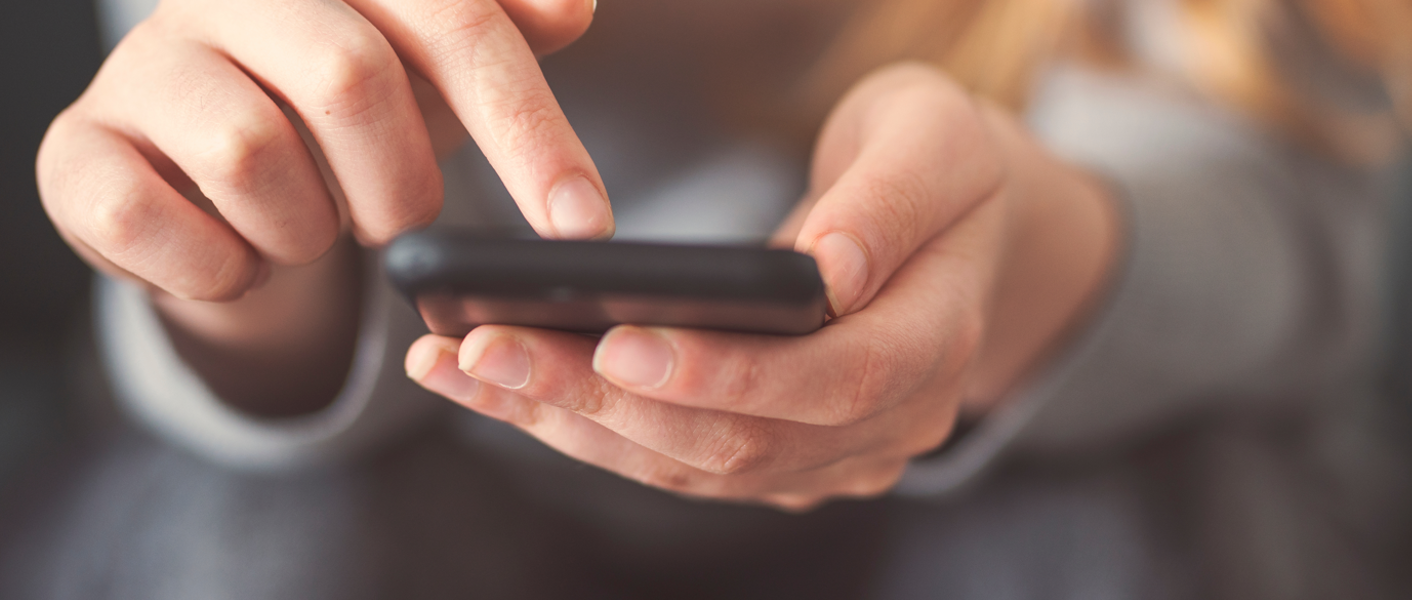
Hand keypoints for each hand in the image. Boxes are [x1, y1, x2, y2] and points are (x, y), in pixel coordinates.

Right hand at [37, 0, 612, 412]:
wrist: (206, 170)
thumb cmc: (345, 109)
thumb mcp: (443, 68)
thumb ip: (512, 27)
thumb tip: (571, 4)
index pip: (455, 19)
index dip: (526, 128)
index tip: (581, 224)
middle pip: (352, 79)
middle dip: (402, 187)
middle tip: (395, 221)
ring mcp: (141, 62)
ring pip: (251, 154)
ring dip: (305, 229)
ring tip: (303, 224)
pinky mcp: (76, 145)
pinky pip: (151, 220)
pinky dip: (218, 268)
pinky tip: (232, 253)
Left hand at [405, 64, 1120, 508]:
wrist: (949, 223)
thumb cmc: (938, 162)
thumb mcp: (935, 141)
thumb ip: (889, 202)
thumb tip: (827, 268)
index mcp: (936, 346)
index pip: (832, 384)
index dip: (725, 373)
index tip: (619, 341)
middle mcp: (885, 426)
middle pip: (738, 442)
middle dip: (603, 402)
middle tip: (488, 351)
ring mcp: (824, 456)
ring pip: (686, 465)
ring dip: (568, 422)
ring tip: (462, 366)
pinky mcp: (769, 457)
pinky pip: (666, 456)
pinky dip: (577, 423)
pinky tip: (494, 383)